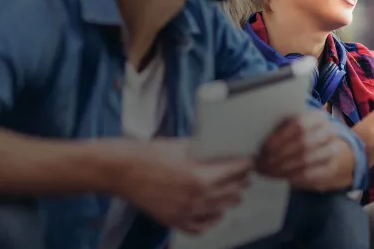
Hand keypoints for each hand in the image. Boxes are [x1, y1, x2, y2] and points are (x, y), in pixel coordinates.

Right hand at [112, 139, 253, 234]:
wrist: (123, 170)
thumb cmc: (152, 153)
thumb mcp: (185, 146)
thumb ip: (207, 151)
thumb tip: (225, 150)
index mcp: (200, 176)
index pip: (235, 172)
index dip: (245, 165)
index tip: (250, 161)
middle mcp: (196, 198)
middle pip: (232, 192)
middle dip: (240, 181)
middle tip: (244, 175)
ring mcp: (185, 212)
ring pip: (221, 209)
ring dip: (230, 199)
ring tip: (233, 191)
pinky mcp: (174, 221)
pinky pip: (201, 227)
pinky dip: (211, 220)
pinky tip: (215, 212)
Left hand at [257, 111, 352, 191]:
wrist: (336, 151)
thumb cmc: (305, 138)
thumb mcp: (294, 128)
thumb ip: (280, 132)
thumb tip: (258, 148)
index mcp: (317, 116)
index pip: (299, 123)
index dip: (281, 136)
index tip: (264, 148)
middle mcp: (328, 131)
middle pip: (302, 143)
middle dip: (279, 155)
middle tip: (261, 164)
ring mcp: (333, 150)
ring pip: (306, 159)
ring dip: (283, 168)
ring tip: (268, 172)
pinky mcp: (332, 168)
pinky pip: (312, 174)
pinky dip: (295, 178)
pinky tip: (283, 179)